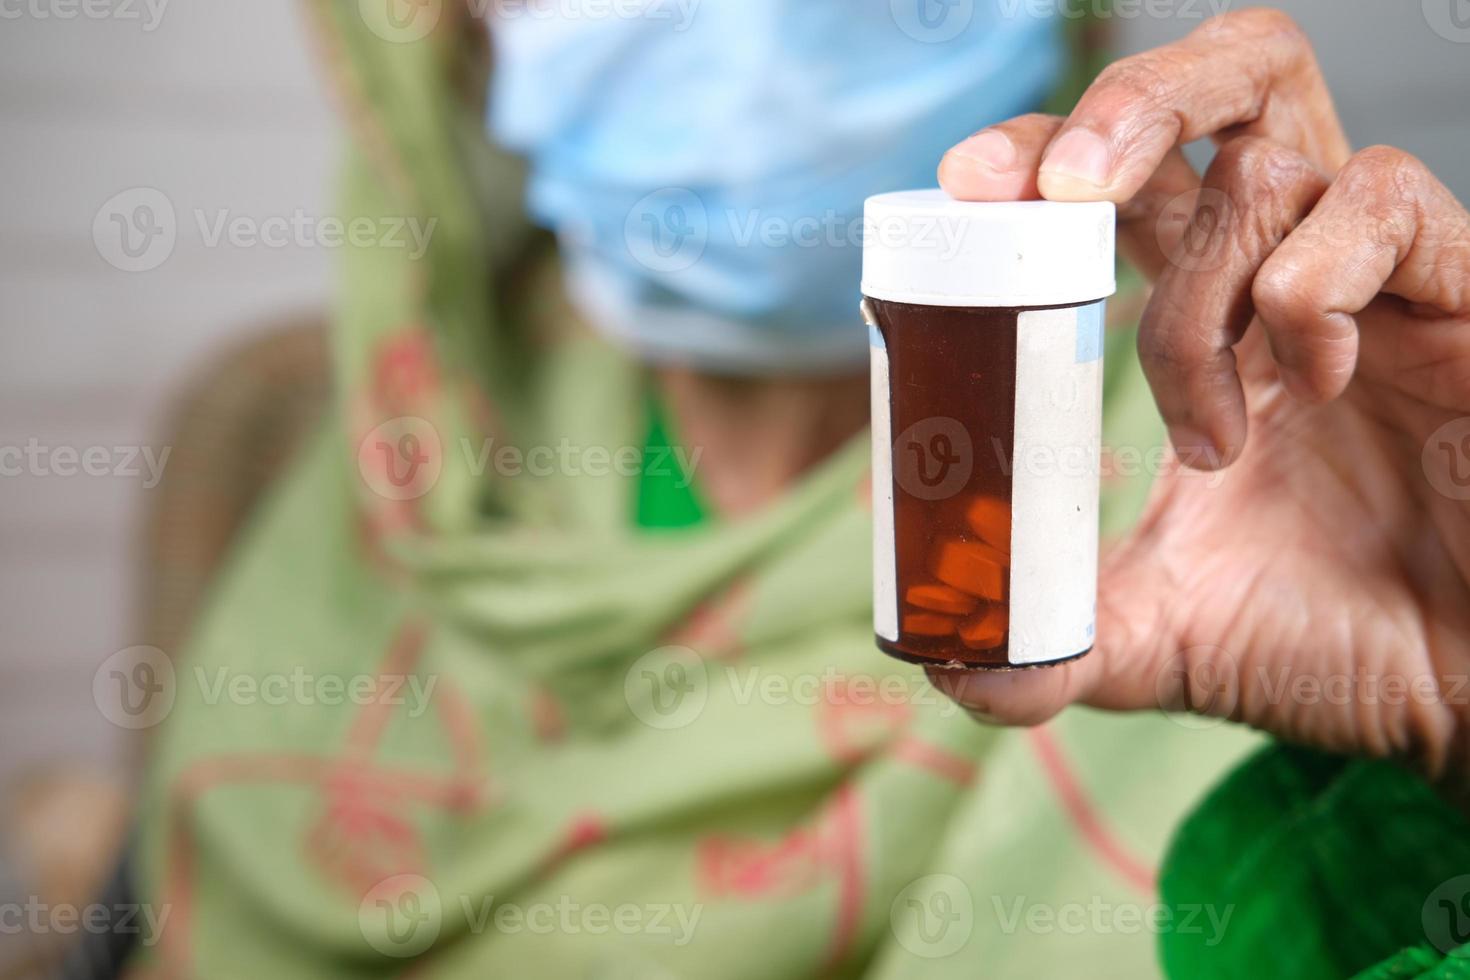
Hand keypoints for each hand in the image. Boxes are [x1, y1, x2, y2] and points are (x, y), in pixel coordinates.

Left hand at [929, 8, 1469, 785]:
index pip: (1126, 176)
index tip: (965, 183)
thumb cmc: (1333, 643)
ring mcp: (1386, 276)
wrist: (1464, 695)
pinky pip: (1385, 208)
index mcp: (1213, 316)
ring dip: (1203, 298)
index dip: (1045, 149)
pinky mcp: (1468, 296)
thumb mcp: (1157, 638)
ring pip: (1274, 166)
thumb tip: (948, 662)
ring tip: (1215, 437)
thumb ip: (1054, 637)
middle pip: (1229, 76)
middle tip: (1055, 188)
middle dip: (1126, 102)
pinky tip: (1321, 386)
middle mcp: (1295, 268)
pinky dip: (1313, 289)